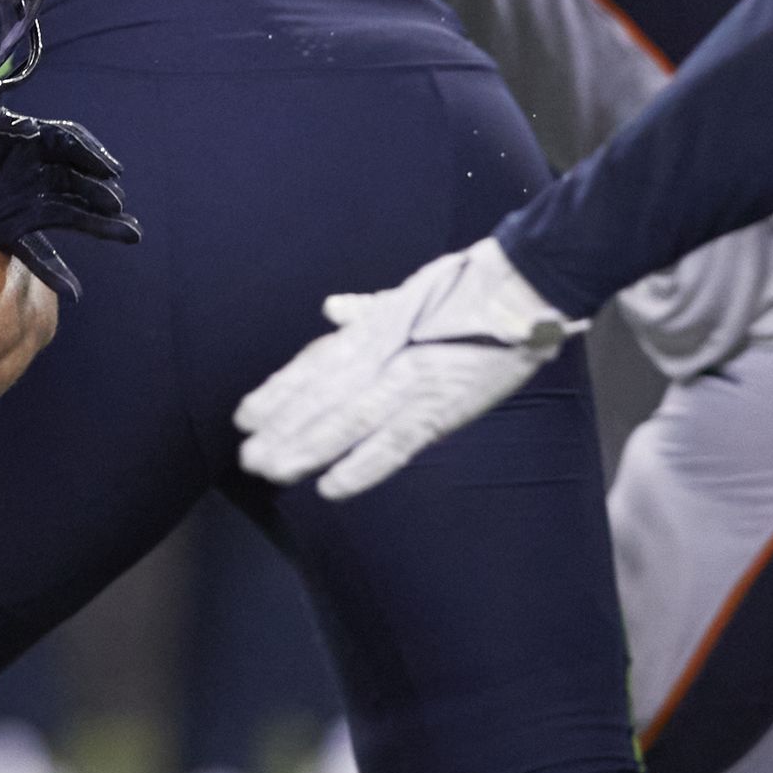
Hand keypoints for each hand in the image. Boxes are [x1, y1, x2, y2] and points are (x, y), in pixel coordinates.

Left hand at [0, 109, 138, 301]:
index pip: (64, 141)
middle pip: (74, 179)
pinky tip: (73, 290)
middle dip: (97, 192)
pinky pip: (36, 251)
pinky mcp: (7, 230)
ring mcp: (22, 201)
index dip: (89, 154)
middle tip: (117, 207)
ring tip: (130, 236)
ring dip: (97, 225)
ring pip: (68, 213)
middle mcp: (28, 169)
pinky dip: (54, 269)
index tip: (110, 170)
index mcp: (19, 137)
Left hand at [234, 236, 586, 498]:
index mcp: (375, 328)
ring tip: (273, 471)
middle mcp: (383, 353)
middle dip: (283, 427)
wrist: (526, 284)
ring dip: (306, 447)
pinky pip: (395, 442)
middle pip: (322, 395)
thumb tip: (333, 310)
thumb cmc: (470, 286)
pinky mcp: (442, 406)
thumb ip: (369, 308)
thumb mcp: (410, 291)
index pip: (316, 364)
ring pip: (347, 419)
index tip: (245, 416)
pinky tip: (331, 487)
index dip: (279, 391)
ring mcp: (410, 380)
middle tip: (248, 457)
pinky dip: (362, 465)